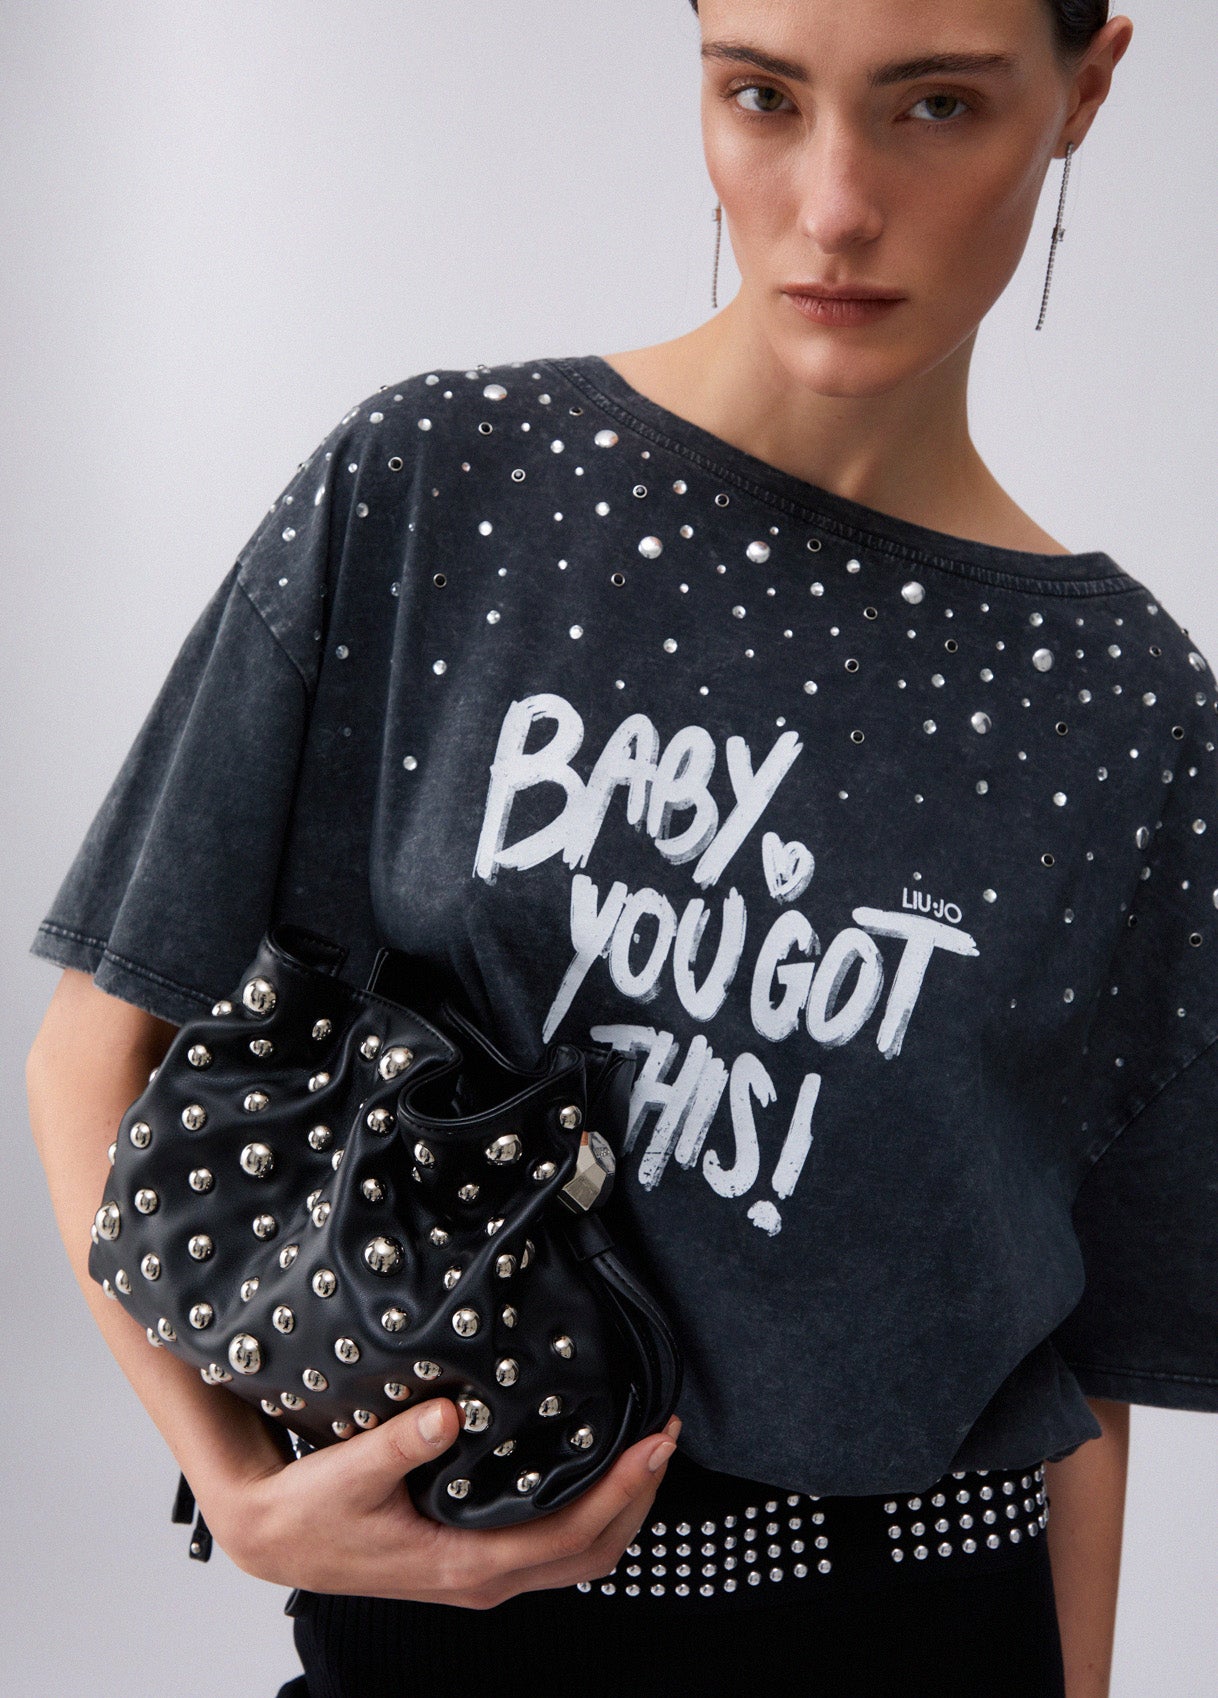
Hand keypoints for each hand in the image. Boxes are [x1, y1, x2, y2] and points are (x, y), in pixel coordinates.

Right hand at [214, 1398, 681, 1608]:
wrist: (275, 1537)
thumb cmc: (309, 1511)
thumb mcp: (348, 1472)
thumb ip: (399, 1443)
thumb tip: (449, 1414)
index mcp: (465, 1563)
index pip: (569, 1534)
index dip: (618, 1491)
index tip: (652, 1443)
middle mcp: (485, 1578)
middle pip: (592, 1551)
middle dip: (637, 1497)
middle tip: (665, 1434)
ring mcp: (483, 1572)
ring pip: (578, 1553)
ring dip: (620, 1505)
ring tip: (645, 1447)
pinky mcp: (475, 1555)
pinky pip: (553, 1544)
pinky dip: (590, 1509)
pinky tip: (592, 1464)